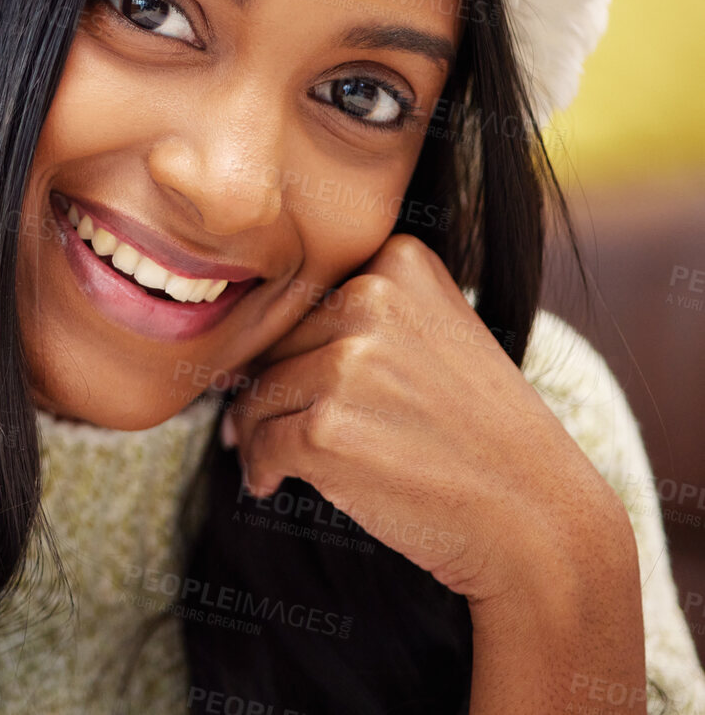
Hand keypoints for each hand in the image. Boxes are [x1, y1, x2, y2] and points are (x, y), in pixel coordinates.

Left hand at [220, 233, 628, 605]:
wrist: (538, 517)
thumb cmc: (480, 432)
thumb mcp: (435, 335)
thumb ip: (356, 318)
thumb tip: (239, 350)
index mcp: (399, 261)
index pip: (304, 297)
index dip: (294, 348)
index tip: (308, 384)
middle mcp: (372, 298)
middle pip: (274, 343)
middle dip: (273, 392)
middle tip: (294, 429)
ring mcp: (349, 362)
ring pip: (256, 394)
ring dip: (257, 434)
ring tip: (285, 460)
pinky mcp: (326, 427)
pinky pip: (259, 444)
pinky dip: (259, 469)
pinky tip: (275, 484)